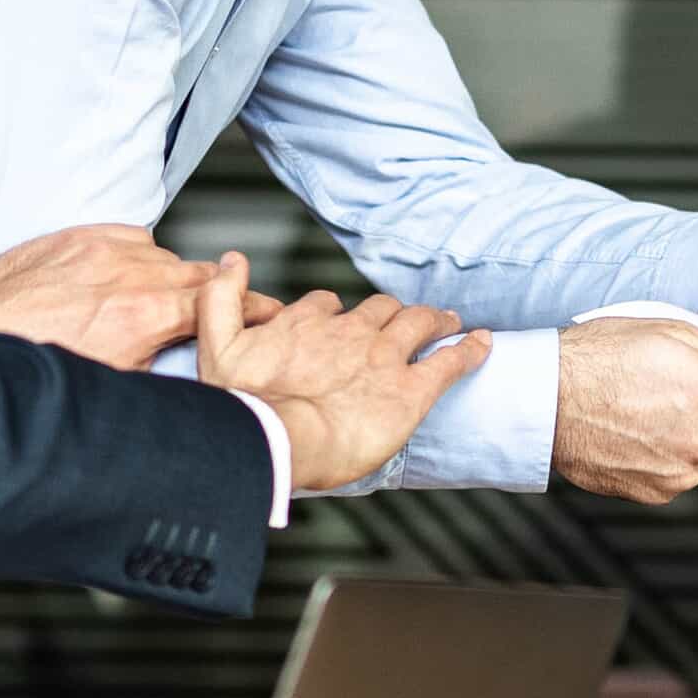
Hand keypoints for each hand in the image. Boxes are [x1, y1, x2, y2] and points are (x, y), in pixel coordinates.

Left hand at [0, 223, 263, 369]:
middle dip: (214, 293)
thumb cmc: (38, 376)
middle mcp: (126, 275)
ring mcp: (98, 250)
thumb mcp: (116, 386)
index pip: (218, 301)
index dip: (251, 307)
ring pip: (161, 254)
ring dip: (168, 276)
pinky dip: (134, 254)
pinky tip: (124, 276)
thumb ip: (162, 366)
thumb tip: (195, 371)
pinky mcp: (72, 237)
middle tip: (223, 309)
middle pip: (196, 273)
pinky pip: (127, 236)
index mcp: (143, 317)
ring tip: (157, 301)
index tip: (270, 312)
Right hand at [193, 254, 491, 490]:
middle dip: (393, 311)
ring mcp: (384, 358)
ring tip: (448, 320)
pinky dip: (469, 349)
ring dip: (435, 319)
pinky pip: (450, 360)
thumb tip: (231, 259)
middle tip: (407, 318)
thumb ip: (221, 299)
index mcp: (306, 324)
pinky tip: (482, 343)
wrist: (276, 439)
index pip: (324, 305)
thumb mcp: (215, 344)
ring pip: (419, 323)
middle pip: (379, 309)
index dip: (333, 313)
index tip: (338, 321)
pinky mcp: (411, 389)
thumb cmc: (243, 403)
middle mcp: (350, 334)